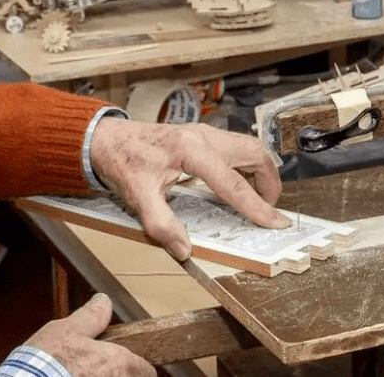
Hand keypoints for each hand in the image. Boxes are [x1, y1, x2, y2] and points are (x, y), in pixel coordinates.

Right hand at [25, 293, 153, 376]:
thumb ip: (92, 316)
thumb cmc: (46, 362)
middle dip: (120, 376)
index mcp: (118, 362)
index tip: (128, 366)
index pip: (146, 370)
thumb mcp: (67, 330)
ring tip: (82, 376)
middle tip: (99, 370)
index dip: (138, 367)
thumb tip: (103, 301)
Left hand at [90, 118, 290, 259]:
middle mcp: (204, 137)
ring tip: (258, 199)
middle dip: (269, 183)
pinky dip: (248, 166)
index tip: (275, 222)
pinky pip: (237, 147)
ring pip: (249, 148)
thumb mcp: (138, 197)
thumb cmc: (123, 161)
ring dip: (261, 172)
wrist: (108, 138)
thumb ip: (161, 225)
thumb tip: (183, 250)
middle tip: (268, 210)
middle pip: (254, 155)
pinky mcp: (203, 135)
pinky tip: (239, 183)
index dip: (257, 205)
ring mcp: (205, 133)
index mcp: (192, 150)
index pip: (233, 183)